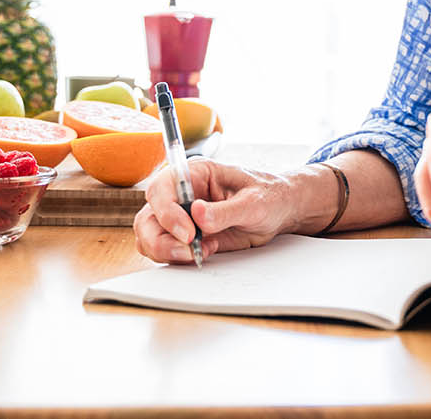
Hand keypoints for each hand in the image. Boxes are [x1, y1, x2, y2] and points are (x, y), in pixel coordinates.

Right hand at [132, 160, 301, 263]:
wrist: (281, 211)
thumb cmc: (270, 196)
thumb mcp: (254, 202)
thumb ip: (226, 210)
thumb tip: (198, 214)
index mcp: (196, 174)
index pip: (161, 189)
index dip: (167, 212)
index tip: (188, 232)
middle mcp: (183, 194)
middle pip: (148, 217)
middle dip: (161, 239)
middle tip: (188, 250)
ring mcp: (182, 216)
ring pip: (151, 236)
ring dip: (167, 251)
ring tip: (199, 253)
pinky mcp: (187, 236)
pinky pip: (166, 250)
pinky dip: (177, 258)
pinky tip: (204, 253)